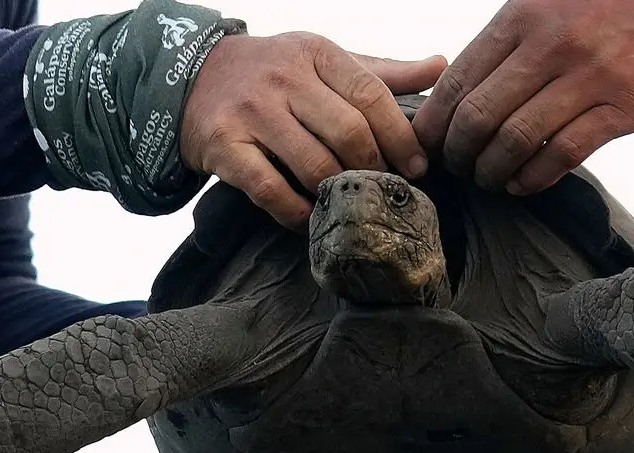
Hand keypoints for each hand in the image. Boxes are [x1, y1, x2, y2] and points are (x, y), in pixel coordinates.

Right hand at [181, 32, 446, 226]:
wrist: (193, 78)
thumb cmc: (275, 72)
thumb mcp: (324, 60)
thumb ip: (381, 72)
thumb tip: (440, 66)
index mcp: (317, 52)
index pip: (371, 95)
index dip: (401, 136)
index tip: (417, 166)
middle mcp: (284, 78)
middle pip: (348, 132)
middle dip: (375, 167)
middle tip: (385, 189)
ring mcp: (252, 113)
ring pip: (313, 165)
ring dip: (340, 192)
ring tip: (352, 204)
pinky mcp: (225, 147)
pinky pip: (270, 191)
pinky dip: (296, 212)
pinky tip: (311, 219)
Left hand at [412, 0, 633, 194]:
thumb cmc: (600, 8)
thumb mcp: (542, 6)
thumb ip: (500, 46)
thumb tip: (449, 97)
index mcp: (521, 19)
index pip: (458, 82)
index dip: (434, 123)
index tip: (428, 145)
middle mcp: (551, 46)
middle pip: (479, 117)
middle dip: (458, 153)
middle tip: (457, 168)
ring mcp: (589, 78)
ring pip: (516, 141)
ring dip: (491, 171)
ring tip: (487, 179)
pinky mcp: (623, 108)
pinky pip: (563, 155)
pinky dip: (533, 178)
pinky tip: (521, 184)